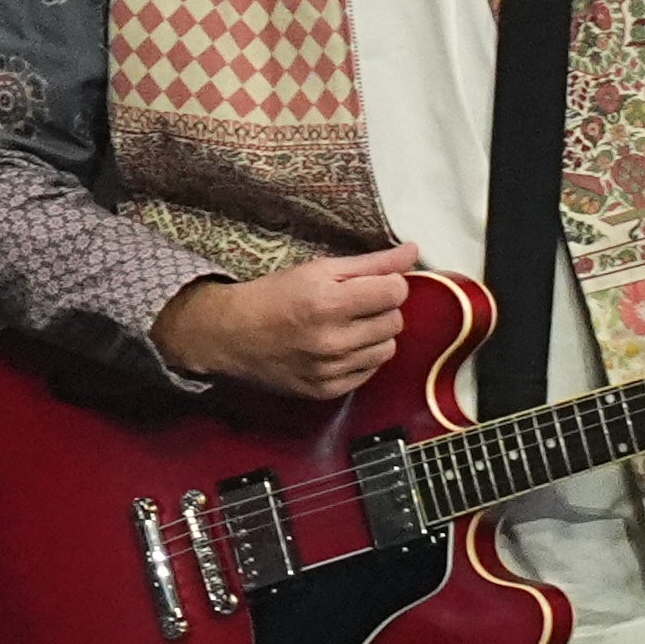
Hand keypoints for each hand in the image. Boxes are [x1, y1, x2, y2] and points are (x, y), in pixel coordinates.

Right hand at [154, 242, 420, 398]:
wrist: (230, 336)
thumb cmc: (274, 296)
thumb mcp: (319, 269)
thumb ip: (371, 263)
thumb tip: (414, 252)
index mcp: (328, 302)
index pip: (395, 292)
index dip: (390, 283)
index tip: (375, 283)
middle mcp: (331, 340)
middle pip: (395, 321)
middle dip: (382, 308)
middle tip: (356, 303)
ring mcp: (329, 370)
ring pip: (387, 349)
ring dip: (375, 334)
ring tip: (348, 325)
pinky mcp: (327, 391)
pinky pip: (370, 372)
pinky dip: (362, 358)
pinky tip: (340, 346)